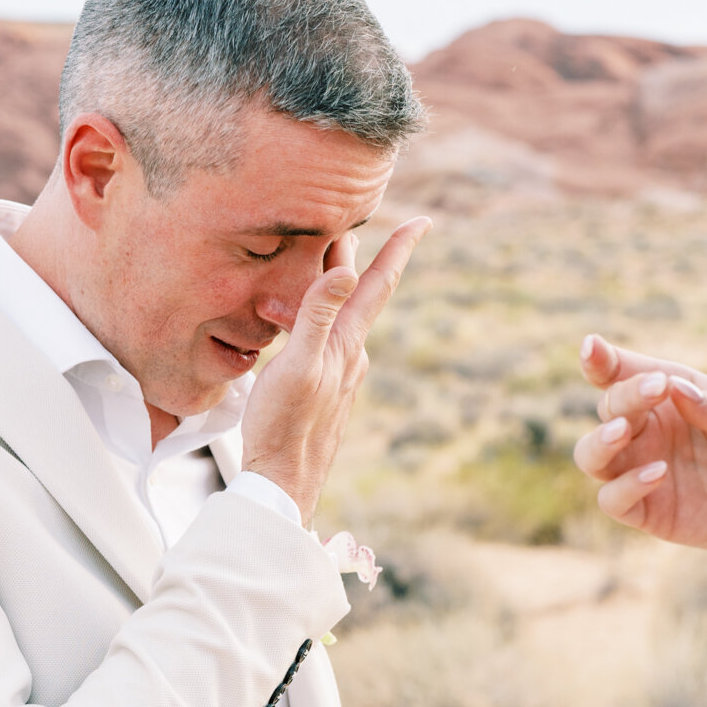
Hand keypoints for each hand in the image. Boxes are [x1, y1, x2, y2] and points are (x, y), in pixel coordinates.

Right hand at [242, 218, 430, 525]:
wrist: (283, 485)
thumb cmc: (283, 428)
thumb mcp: (296, 366)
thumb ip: (317, 316)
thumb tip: (347, 270)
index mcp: (347, 344)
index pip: (378, 285)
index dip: (400, 249)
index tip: (424, 222)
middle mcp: (352, 356)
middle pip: (357, 293)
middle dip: (353, 255)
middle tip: (345, 221)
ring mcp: (340, 375)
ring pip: (340, 317)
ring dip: (328, 287)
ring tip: (313, 263)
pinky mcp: (326, 390)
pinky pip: (326, 339)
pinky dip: (314, 317)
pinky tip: (295, 322)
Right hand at [573, 333, 706, 573]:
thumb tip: (677, 392)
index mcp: (670, 396)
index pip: (623, 373)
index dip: (600, 360)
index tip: (592, 347)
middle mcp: (649, 431)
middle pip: (608, 408)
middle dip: (623, 396)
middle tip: (657, 390)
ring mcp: (643, 471)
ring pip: (590, 455)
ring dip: (599, 442)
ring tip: (622, 432)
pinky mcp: (648, 512)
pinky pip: (612, 500)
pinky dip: (624, 487)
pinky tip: (657, 473)